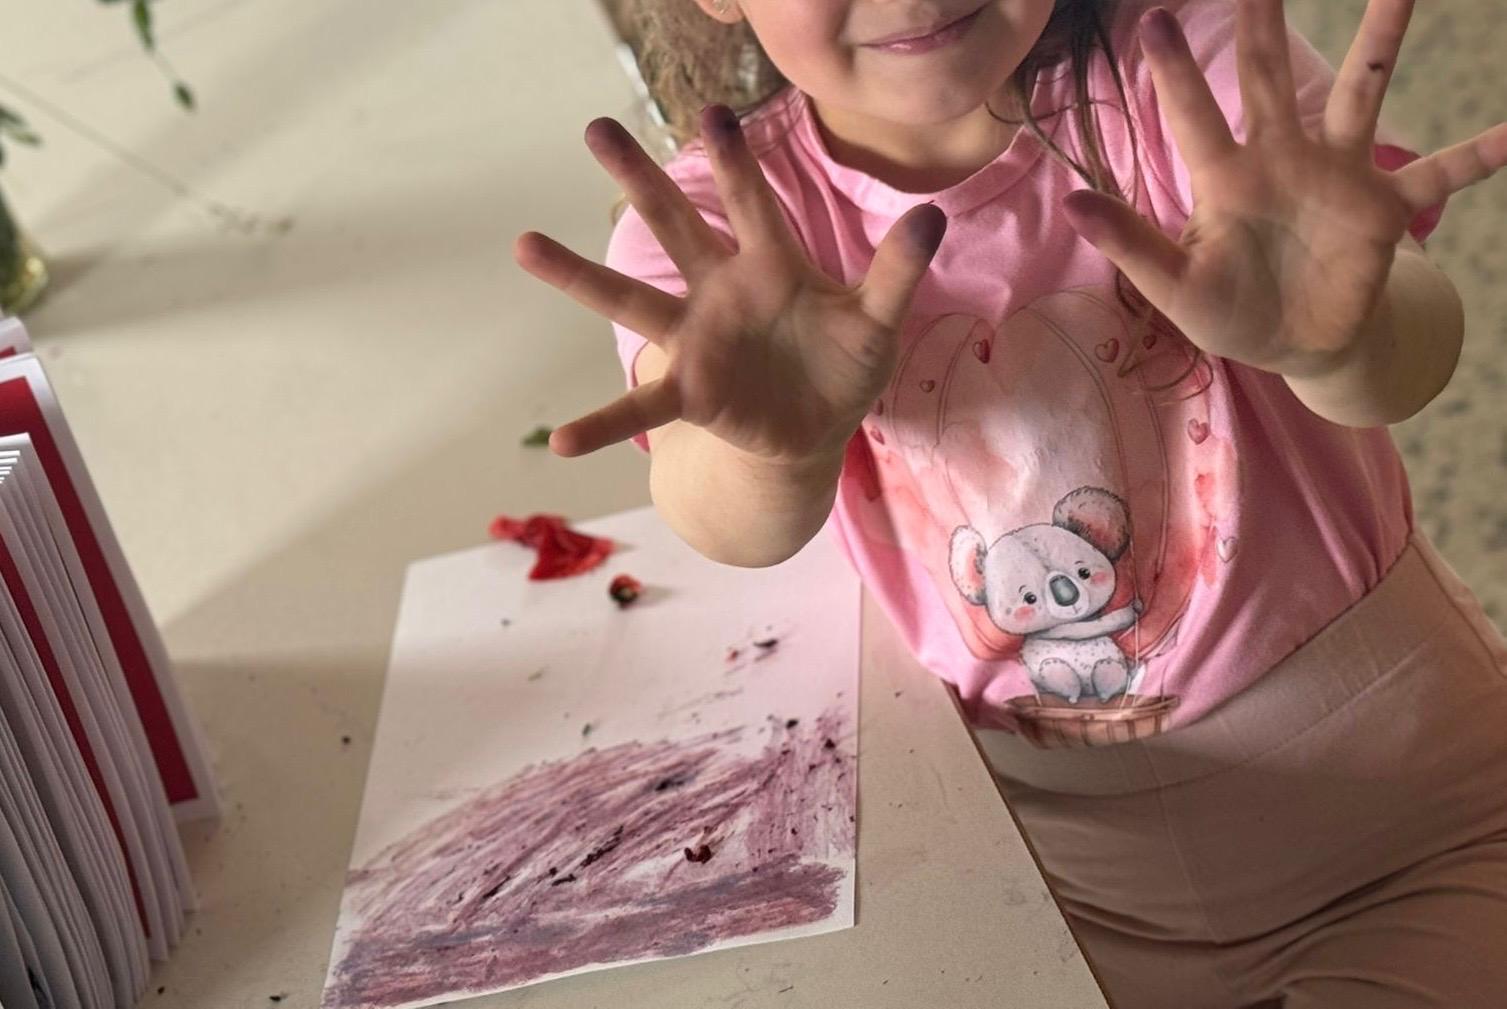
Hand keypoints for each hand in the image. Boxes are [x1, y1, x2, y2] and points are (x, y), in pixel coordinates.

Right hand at [514, 106, 946, 460]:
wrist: (818, 425)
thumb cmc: (843, 362)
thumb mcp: (877, 319)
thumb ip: (897, 272)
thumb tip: (933, 215)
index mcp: (768, 264)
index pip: (752, 203)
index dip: (735, 162)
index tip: (713, 112)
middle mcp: (719, 291)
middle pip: (675, 226)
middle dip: (640, 179)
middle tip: (596, 128)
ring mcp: (696, 341)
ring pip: (632, 300)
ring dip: (578, 274)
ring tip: (525, 242)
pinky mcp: (690, 393)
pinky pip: (639, 408)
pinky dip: (602, 424)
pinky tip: (559, 442)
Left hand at [1061, 0, 1506, 377]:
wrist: (1294, 345)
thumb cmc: (1228, 310)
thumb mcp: (1175, 286)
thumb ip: (1131, 245)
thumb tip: (1071, 205)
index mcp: (1226, 178)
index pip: (1195, 116)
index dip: (1177, 73)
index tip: (1157, 20)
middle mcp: (1282, 159)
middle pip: (1271, 75)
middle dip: (1264, 20)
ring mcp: (1337, 176)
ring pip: (1360, 95)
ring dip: (1380, 44)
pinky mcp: (1383, 210)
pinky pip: (1435, 176)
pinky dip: (1474, 156)